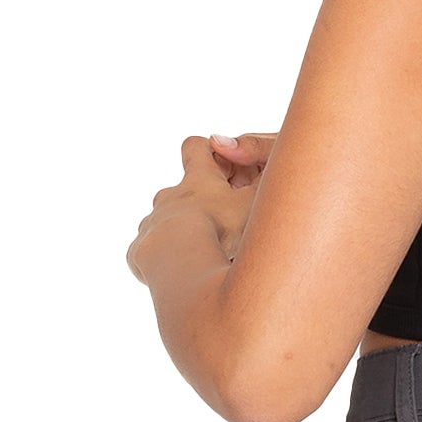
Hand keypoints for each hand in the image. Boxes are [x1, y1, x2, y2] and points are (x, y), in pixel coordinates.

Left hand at [128, 131, 275, 281]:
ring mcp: (151, 221)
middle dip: (193, 202)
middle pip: (178, 190)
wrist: (178, 258)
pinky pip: (149, 251)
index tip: (215, 162)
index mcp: (197, 180)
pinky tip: (181, 274)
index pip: (195, 147)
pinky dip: (163, 260)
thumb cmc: (219, 227)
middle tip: (215, 222)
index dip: (204, 150)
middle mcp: (170, 196)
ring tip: (199, 255)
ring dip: (178, 233)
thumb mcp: (253, 204)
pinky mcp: (138, 250)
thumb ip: (266, 187)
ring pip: (163, 221)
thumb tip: (282, 171)